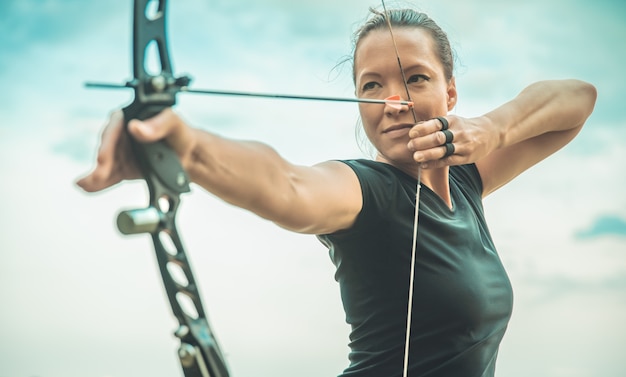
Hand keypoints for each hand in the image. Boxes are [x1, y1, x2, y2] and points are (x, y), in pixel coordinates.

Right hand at [76, 108, 196, 191]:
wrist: (188, 155)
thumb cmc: (180, 133)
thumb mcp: (174, 123)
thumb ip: (158, 124)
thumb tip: (135, 127)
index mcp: (131, 116)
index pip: (114, 126)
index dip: (107, 142)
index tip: (104, 157)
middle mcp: (122, 133)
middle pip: (107, 146)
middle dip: (103, 162)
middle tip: (100, 175)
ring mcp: (121, 152)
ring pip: (105, 163)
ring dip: (97, 174)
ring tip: (89, 183)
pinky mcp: (123, 168)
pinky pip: (109, 175)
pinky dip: (98, 183)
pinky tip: (86, 187)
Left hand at [406, 115, 497, 168]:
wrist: (489, 133)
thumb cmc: (464, 127)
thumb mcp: (452, 121)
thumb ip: (435, 125)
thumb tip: (415, 127)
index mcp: (452, 121)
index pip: (436, 123)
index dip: (423, 129)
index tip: (411, 133)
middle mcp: (457, 132)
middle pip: (438, 137)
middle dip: (423, 142)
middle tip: (410, 146)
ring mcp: (463, 145)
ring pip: (444, 150)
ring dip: (428, 154)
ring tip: (416, 157)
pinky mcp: (466, 157)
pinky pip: (448, 161)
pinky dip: (435, 163)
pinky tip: (424, 165)